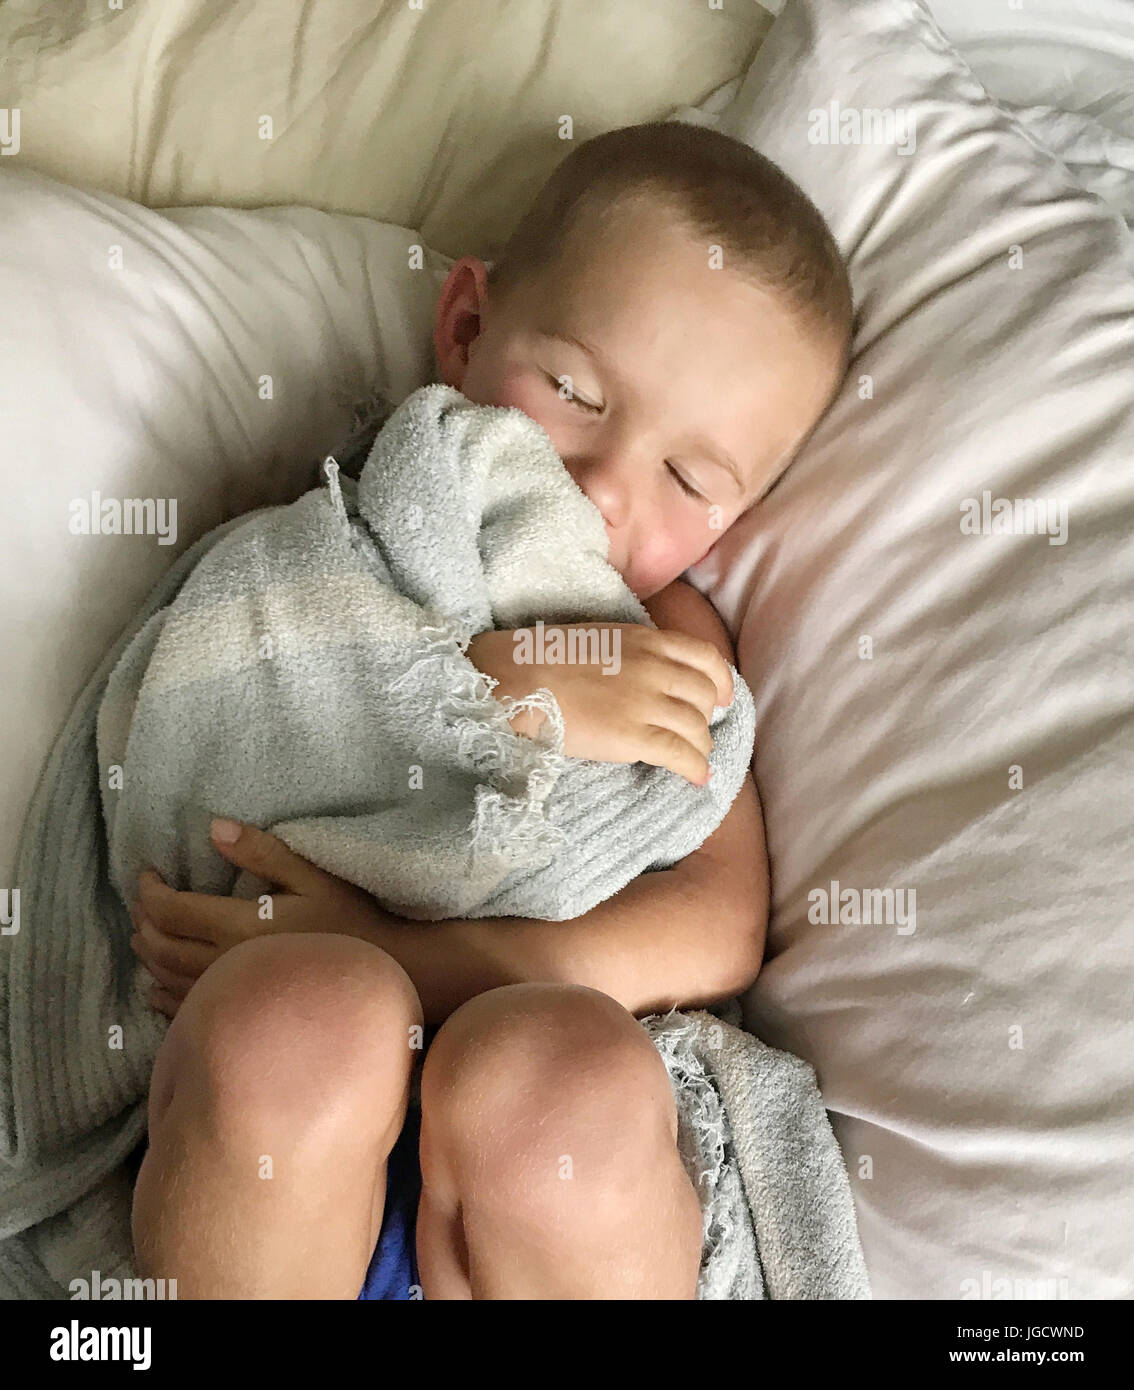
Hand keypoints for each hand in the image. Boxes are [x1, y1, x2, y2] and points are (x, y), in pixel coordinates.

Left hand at [129, 818, 389, 1017]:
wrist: (386, 974)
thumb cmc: (352, 921)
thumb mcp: (312, 875)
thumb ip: (262, 852)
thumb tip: (215, 828)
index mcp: (239, 926)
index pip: (171, 910)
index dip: (149, 890)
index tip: (147, 873)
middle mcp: (225, 964)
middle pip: (160, 946)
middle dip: (144, 921)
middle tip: (143, 901)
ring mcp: (231, 996)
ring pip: (166, 979)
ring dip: (148, 955)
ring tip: (146, 934)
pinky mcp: (240, 1016)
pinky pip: (184, 1012)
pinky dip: (162, 995)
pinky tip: (158, 988)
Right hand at [466, 622, 733, 784]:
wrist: (518, 680)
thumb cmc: (548, 659)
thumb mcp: (603, 638)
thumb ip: (634, 653)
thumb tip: (651, 673)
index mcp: (647, 640)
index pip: (705, 657)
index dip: (721, 680)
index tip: (722, 697)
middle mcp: (654, 669)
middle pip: (703, 696)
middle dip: (706, 717)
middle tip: (696, 732)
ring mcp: (646, 703)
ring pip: (696, 728)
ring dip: (700, 746)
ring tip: (693, 758)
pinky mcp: (634, 736)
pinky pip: (680, 754)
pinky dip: (695, 768)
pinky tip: (697, 778)